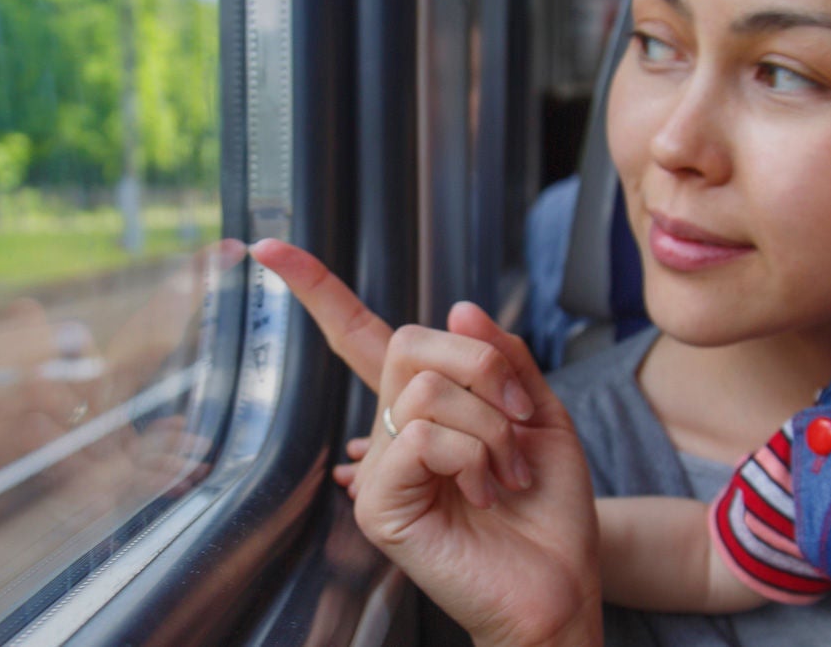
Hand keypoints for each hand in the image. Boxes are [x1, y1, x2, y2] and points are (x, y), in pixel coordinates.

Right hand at [252, 239, 602, 646]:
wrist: (561, 582)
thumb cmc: (548, 511)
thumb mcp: (541, 415)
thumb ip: (503, 358)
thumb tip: (459, 309)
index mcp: (421, 406)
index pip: (357, 335)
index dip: (315, 288)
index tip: (269, 247)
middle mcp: (389, 432)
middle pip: (406, 341)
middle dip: (482, 367)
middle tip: (520, 420)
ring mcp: (380, 468)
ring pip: (422, 390)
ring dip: (490, 426)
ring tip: (506, 473)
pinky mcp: (380, 504)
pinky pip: (420, 436)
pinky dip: (472, 455)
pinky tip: (485, 492)